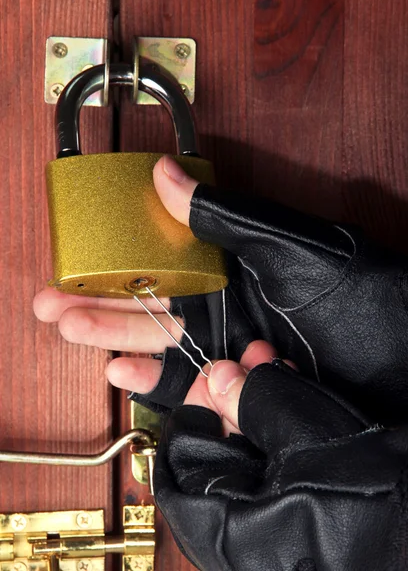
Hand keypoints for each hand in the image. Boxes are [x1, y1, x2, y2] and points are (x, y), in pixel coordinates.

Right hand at [34, 155, 407, 422]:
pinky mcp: (246, 395)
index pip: (160, 265)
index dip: (116, 266)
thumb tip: (167, 175)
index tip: (77, 267)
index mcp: (234, 269)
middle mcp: (230, 310)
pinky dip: (159, 387)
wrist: (406, 363)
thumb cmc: (362, 294)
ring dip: (119, 345)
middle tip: (56, 305)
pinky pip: (193, 395)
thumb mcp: (292, 248)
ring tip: (79, 333)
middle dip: (100, 308)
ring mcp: (235, 354)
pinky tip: (126, 374)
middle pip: (151, 310)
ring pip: (164, 353)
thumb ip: (227, 218)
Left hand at [154, 355, 407, 570]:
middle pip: (213, 453)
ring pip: (244, 455)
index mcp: (226, 528)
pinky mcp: (287, 518)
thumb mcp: (309, 439)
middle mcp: (237, 536)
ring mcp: (263, 528)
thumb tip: (218, 377)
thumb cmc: (378, 507)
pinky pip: (268, 468)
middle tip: (250, 361)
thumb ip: (255, 403)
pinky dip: (276, 431)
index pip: (179, 458)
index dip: (195, 407)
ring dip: (256, 405)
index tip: (216, 374)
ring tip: (274, 367)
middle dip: (232, 396)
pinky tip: (290, 397)